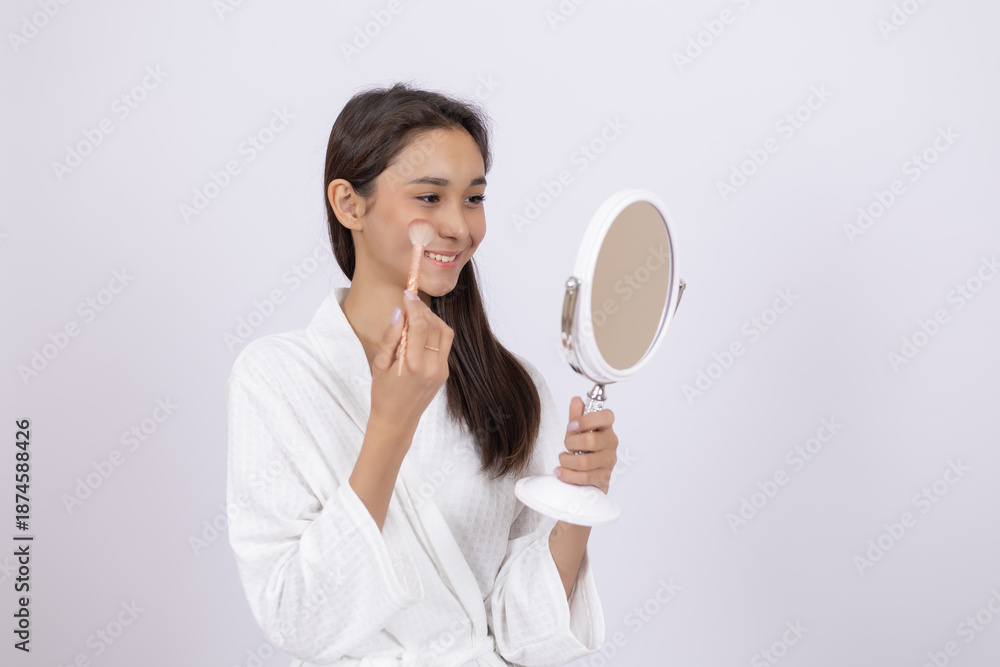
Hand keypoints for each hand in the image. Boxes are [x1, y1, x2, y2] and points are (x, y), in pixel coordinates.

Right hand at [370, 290, 453, 439]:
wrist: (397, 420)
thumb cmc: (383, 393)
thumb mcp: (380, 364)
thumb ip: (391, 337)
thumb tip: (400, 312)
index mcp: (413, 365)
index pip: (420, 326)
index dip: (414, 306)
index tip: (407, 294)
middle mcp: (432, 367)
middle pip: (435, 326)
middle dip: (423, 310)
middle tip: (409, 304)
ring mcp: (441, 371)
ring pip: (445, 333)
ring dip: (432, 320)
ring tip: (416, 317)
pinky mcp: (445, 373)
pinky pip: (444, 345)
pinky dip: (434, 333)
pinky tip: (420, 333)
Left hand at [555, 396, 618, 494]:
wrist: (589, 474)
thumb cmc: (584, 449)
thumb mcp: (577, 431)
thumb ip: (577, 415)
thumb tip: (577, 400)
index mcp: (606, 428)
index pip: (606, 416)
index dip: (586, 420)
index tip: (571, 426)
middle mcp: (611, 443)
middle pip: (591, 441)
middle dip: (571, 443)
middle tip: (566, 446)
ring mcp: (609, 462)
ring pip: (585, 462)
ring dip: (567, 461)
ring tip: (563, 459)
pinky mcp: (604, 478)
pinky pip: (584, 478)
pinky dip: (568, 475)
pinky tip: (561, 471)